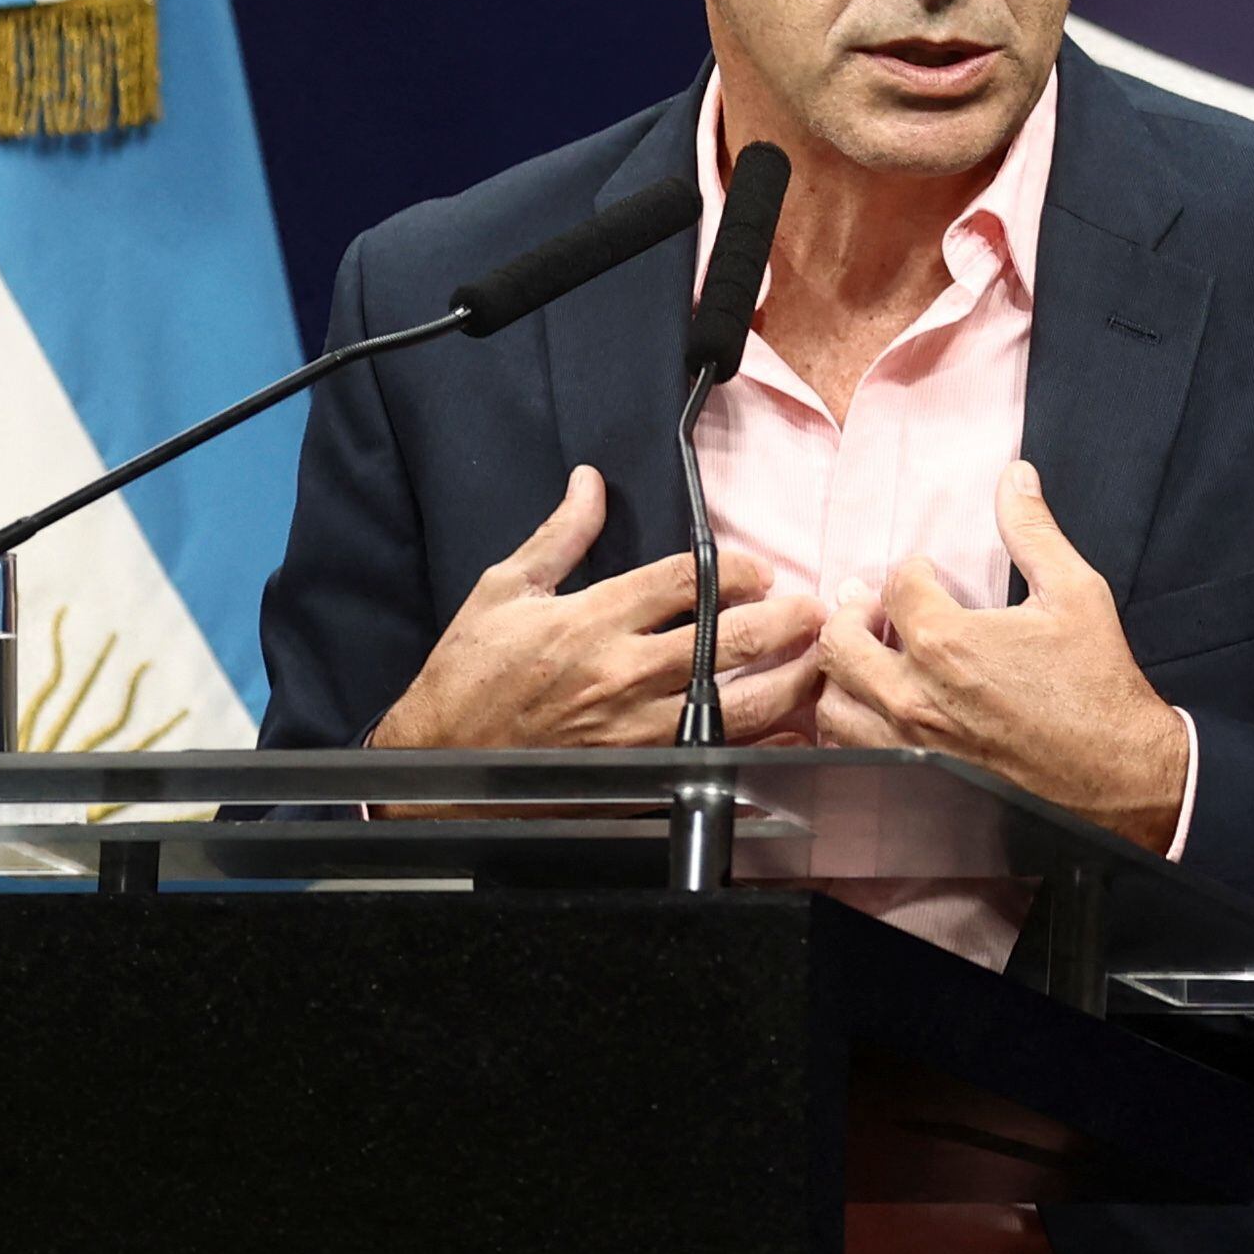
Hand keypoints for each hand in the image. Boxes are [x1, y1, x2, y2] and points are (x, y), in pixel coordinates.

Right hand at [368, 466, 829, 749]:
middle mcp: (621, 673)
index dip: (738, 571)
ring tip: (817, 663)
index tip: (762, 568)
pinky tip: (787, 733)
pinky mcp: (637, 771)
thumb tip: (592, 481)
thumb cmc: (469, 674)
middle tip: (815, 610)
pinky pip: (713, 755)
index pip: (686, 583)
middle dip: (783, 622)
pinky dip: (757, 744)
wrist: (436, 762)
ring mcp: (634, 729)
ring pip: (733, 704)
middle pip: (726, 641)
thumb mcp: (504, 590)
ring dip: (786, 683)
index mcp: (591, 619)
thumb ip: (560, 536)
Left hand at [814, 462, 1190, 851]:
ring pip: (831, 700)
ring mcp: (905, 746)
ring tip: (871, 657)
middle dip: (855, 613)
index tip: (927, 575)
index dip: (911, 571)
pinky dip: (850, 722)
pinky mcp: (910, 783)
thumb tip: (1014, 476)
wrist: (1116, 774)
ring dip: (844, 671)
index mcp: (948, 641)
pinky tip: (878, 706)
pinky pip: (847, 750)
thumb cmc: (1096, 684)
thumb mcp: (1076, 593)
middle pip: (839, 640)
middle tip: (879, 608)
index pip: (896, 585)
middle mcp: (912, 695)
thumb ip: (1033, 531)